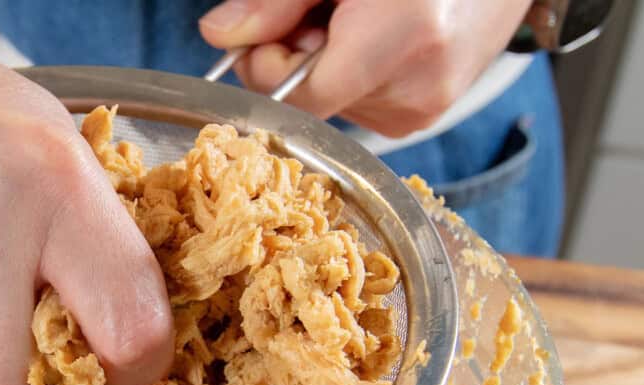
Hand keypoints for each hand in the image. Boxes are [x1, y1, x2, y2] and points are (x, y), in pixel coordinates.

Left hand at [199, 0, 533, 137]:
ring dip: (325, 65)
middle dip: (296, 59)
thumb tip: (219, 36)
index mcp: (400, 39)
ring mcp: (424, 107)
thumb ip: (273, 3)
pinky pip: (358, 105)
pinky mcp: (424, 115)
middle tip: (323, 13)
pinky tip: (375, 38)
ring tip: (361, 19)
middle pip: (309, 103)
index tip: (268, 31)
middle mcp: (417, 86)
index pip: (297, 100)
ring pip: (329, 105)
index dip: (267, 68)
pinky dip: (351, 75)